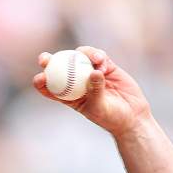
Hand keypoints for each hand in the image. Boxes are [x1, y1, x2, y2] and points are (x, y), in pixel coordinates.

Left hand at [32, 46, 151, 137]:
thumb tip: (93, 72)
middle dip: (49, 61)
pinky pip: (98, 56)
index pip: (50, 88)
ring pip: (79, 57)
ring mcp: (90, 72)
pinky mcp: (106, 67)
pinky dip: (98, 56)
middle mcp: (77, 83)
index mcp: (69, 97)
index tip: (40, 78)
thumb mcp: (100, 107)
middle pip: (59, 68)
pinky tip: (102, 61)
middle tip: (44, 58)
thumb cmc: (112, 117)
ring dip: (82, 54)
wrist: (132, 115)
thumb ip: (95, 90)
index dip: (42, 82)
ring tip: (94, 60)